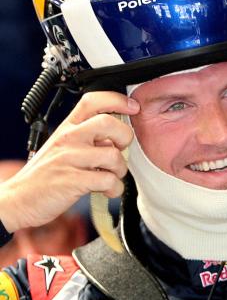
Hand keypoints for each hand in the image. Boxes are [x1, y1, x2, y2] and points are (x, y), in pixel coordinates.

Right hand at [0, 92, 138, 232]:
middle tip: (120, 150)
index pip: (93, 100)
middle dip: (125, 138)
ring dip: (120, 170)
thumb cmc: (45, 175)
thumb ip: (87, 138)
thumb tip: (115, 138)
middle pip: (109, 123)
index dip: (118, 100)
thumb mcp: (62, 147)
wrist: (20, 199)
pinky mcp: (73, 181)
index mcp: (67, 127)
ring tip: (111, 176)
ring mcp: (70, 158)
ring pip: (114, 155)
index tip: (133, 107)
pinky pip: (108, 181)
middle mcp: (68, 138)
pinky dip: (114, 189)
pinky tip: (107, 190)